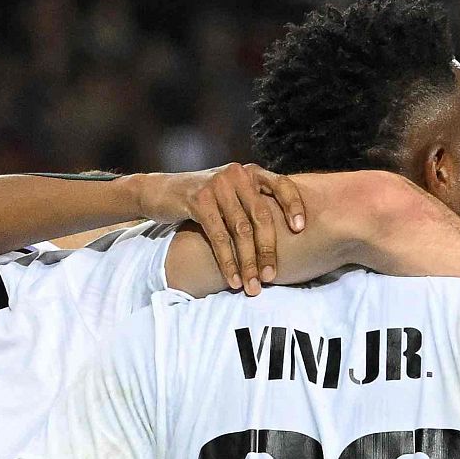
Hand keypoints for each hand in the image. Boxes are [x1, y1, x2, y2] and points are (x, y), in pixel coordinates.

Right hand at [133, 163, 305, 294]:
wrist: (158, 191)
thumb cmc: (200, 199)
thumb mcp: (229, 193)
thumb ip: (251, 202)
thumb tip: (285, 232)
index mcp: (249, 172)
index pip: (281, 184)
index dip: (294, 205)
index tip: (301, 229)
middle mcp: (236, 175)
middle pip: (261, 216)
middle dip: (268, 250)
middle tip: (271, 277)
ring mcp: (217, 186)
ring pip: (240, 231)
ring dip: (248, 263)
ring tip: (253, 286)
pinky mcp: (198, 201)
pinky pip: (219, 237)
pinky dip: (228, 262)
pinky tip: (233, 279)